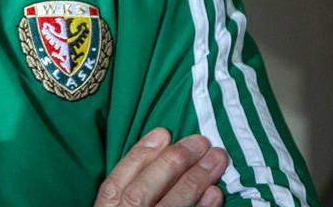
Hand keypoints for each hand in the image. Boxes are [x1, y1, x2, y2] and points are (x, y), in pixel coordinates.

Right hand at [93, 128, 227, 206]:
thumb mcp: (116, 205)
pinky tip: (215, 193)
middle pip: (142, 192)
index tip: (163, 133)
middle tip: (200, 141)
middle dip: (172, 163)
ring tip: (217, 159)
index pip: (115, 183)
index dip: (140, 155)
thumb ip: (128, 184)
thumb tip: (159, 144)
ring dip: (195, 181)